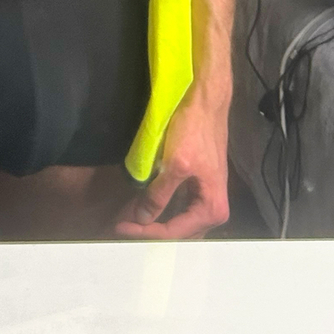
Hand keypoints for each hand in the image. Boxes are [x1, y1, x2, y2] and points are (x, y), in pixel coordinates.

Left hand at [114, 82, 230, 240]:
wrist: (205, 101)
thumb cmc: (194, 130)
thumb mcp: (175, 164)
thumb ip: (159, 195)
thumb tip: (142, 218)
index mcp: (212, 209)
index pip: (174, 232)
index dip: (145, 232)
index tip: (120, 227)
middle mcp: (213, 209)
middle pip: (178, 232)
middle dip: (150, 231)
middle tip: (122, 225)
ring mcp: (206, 197)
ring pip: (178, 221)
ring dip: (153, 221)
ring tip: (128, 218)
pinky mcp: (198, 185)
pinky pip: (178, 207)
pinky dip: (160, 208)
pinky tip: (143, 205)